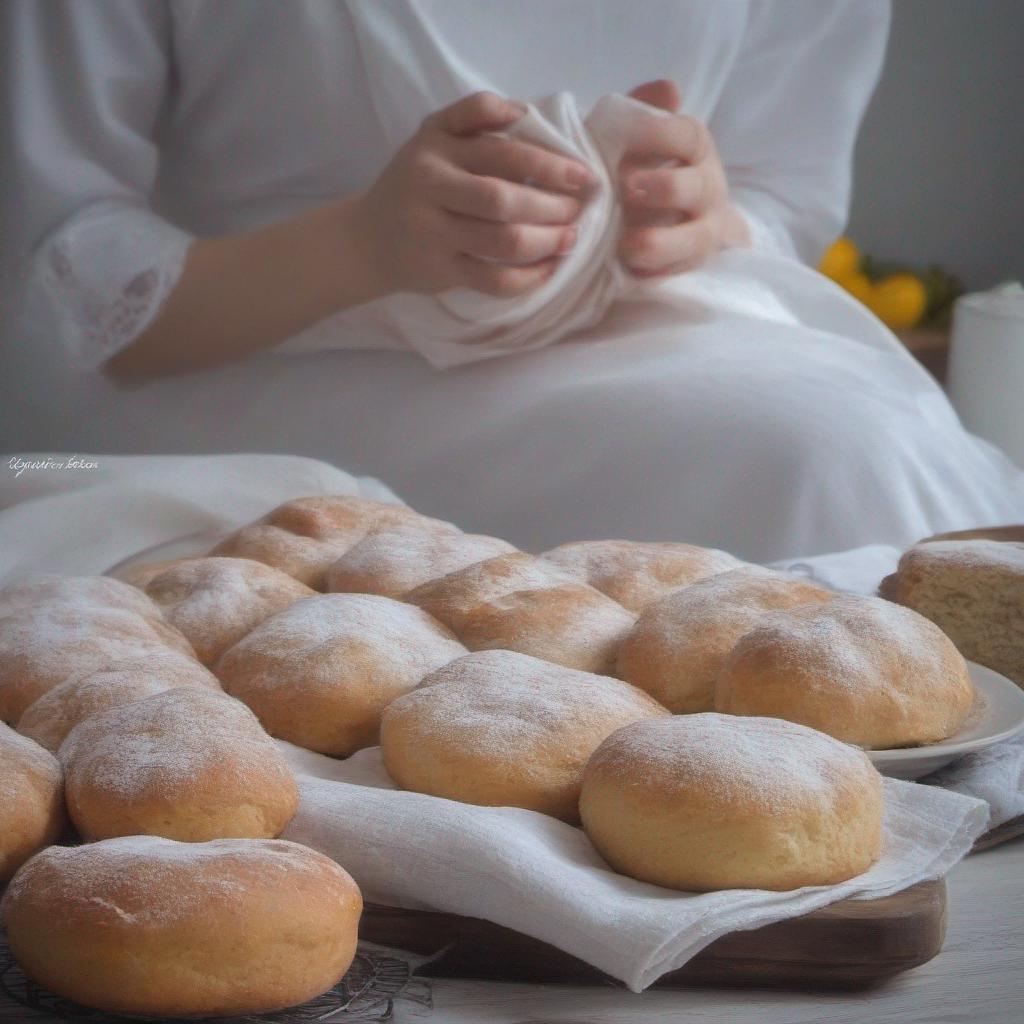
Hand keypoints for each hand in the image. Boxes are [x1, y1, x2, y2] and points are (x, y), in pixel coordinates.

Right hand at [354, 91, 593, 297]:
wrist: (367, 238)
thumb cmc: (416, 183)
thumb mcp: (433, 135)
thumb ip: (474, 116)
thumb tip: (525, 113)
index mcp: (437, 148)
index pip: (502, 152)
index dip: (548, 164)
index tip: (583, 175)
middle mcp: (432, 187)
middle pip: (503, 198)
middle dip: (552, 206)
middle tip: (579, 209)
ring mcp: (434, 233)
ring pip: (502, 241)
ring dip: (547, 241)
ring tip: (570, 238)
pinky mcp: (440, 271)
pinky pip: (493, 280)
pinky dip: (528, 278)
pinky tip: (549, 269)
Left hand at [618, 80, 749, 277]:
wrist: (673, 218)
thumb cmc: (645, 167)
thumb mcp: (640, 137)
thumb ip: (645, 111)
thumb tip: (667, 87)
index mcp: (695, 149)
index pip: (687, 135)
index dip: (660, 134)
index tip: (626, 138)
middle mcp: (707, 188)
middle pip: (695, 187)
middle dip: (664, 188)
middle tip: (628, 188)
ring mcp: (703, 230)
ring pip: (693, 238)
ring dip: (661, 242)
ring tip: (629, 245)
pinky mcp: (692, 264)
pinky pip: (681, 273)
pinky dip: (659, 274)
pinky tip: (634, 274)